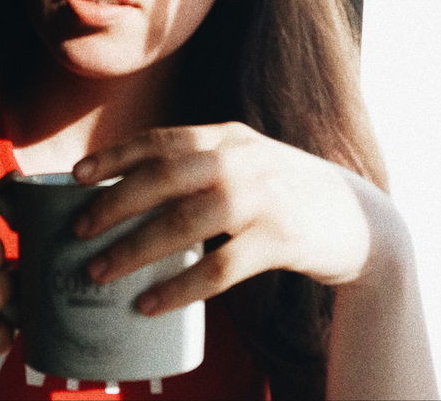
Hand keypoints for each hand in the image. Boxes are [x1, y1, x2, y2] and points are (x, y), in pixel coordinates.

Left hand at [71, 122, 407, 315]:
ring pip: (185, 222)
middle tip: (79, 230)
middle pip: (164, 177)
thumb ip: (202, 166)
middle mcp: (242, 159)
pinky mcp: (281, 239)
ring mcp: (263, 197)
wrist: (363, 221)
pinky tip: (150, 303)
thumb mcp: (248, 163)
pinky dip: (179, 287)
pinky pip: (219, 268)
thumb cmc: (287, 195)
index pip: (160, 139)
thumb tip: (129, 192)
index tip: (76, 176)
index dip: (115, 155)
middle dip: (114, 203)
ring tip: (100, 272)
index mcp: (227, 137)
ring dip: (135, 248)